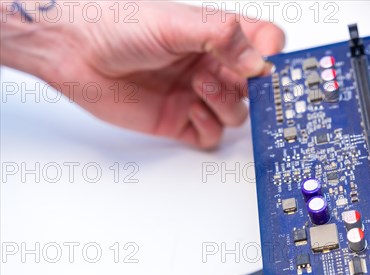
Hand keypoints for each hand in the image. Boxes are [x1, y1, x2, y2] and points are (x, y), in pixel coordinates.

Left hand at [1, 1, 284, 148]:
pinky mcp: (180, 120)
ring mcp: (197, 95)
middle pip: (255, 87)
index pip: (263, 46)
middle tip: (242, 84)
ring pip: (236, 113)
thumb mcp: (176, 22)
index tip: (270, 64)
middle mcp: (210, 66)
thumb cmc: (117, 26)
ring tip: (200, 87)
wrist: (74, 51)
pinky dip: (208, 129)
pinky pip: (210, 135)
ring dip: (225, 104)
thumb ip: (222, 37)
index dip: (273, 57)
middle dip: (252, 89)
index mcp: (216, 37)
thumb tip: (258, 61)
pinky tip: (192, 112)